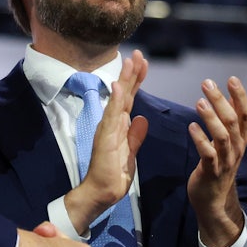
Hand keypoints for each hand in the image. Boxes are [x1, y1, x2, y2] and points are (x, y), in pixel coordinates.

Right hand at [64, 49, 148, 233]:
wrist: (102, 193)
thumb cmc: (114, 175)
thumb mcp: (131, 153)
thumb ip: (135, 136)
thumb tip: (142, 118)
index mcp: (119, 126)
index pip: (130, 98)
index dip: (137, 81)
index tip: (144, 63)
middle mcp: (112, 123)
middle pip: (124, 93)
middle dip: (132, 73)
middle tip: (138, 53)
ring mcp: (108, 128)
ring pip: (118, 99)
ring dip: (124, 79)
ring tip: (130, 60)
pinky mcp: (105, 137)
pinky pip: (111, 115)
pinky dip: (114, 99)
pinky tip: (117, 85)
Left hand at [187, 76, 246, 246]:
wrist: (214, 201)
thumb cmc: (217, 167)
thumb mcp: (227, 142)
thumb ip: (229, 121)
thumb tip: (230, 95)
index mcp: (240, 139)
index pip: (246, 114)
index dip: (241, 96)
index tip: (232, 79)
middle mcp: (236, 149)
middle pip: (233, 121)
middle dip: (221, 101)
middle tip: (207, 84)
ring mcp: (225, 161)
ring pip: (223, 136)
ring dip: (211, 117)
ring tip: (199, 102)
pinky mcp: (211, 172)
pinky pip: (208, 154)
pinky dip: (200, 139)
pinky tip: (191, 127)